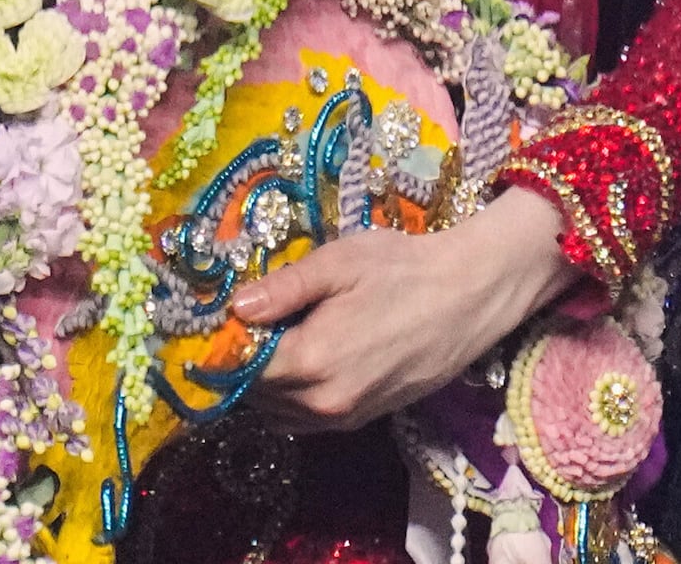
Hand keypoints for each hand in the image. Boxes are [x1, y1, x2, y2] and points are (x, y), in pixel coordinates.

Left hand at [228, 186, 573, 430]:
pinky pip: (308, 419)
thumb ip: (284, 288)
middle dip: (240, 365)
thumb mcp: (340, 262)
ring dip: (265, 385)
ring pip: (279, 412)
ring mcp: (346, 416)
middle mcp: (324, 401)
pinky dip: (293, 397)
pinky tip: (303, 360)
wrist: (471, 296)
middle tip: (241, 325)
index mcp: (311, 360)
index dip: (219, 346)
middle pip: (254, 396)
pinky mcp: (365, 418)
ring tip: (272, 341)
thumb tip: (235, 307)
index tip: (209, 322)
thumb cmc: (404, 269)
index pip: (238, 369)